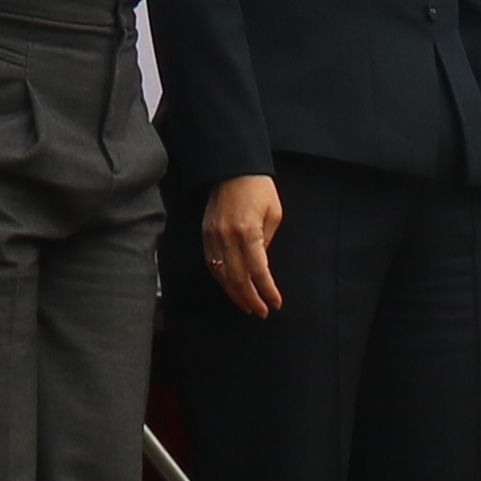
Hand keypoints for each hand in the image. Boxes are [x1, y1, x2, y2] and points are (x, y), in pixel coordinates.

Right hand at [203, 175, 286, 317]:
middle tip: (261, 312)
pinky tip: (232, 289)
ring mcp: (213, 236)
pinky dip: (222, 280)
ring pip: (222, 275)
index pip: (258, 270)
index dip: (267, 290)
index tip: (275, 303)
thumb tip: (260, 268)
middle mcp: (228, 236)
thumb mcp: (274, 213)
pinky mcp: (205, 234)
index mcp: (249, 230)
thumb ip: (267, 242)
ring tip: (247, 306)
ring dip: (235, 294)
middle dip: (251, 299)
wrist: (231, 168)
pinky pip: (212, 264)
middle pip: (238, 278)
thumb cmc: (259, 188)